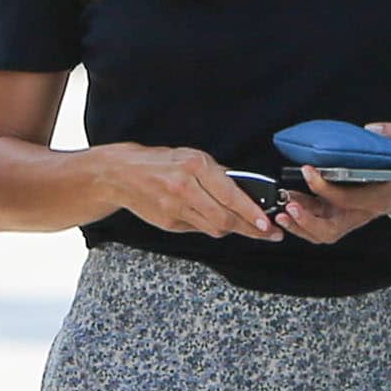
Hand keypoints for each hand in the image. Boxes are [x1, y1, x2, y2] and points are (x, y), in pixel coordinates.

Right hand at [105, 145, 281, 242]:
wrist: (121, 174)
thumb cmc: (160, 162)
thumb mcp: (192, 157)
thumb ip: (217, 174)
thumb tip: (246, 190)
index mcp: (195, 166)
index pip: (230, 195)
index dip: (251, 213)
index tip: (267, 223)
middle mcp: (185, 188)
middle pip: (224, 219)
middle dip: (250, 229)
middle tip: (268, 234)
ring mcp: (175, 209)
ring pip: (213, 228)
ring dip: (233, 229)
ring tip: (248, 228)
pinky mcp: (168, 223)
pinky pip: (198, 228)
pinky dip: (210, 225)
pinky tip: (214, 220)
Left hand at [276, 123, 390, 244]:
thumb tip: (371, 129)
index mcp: (378, 197)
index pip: (347, 199)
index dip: (325, 189)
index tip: (308, 170)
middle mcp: (360, 213)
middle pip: (329, 231)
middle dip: (307, 221)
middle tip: (289, 206)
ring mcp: (347, 217)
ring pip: (320, 233)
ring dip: (298, 224)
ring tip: (282, 207)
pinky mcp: (337, 215)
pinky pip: (316, 225)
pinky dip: (299, 218)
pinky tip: (286, 203)